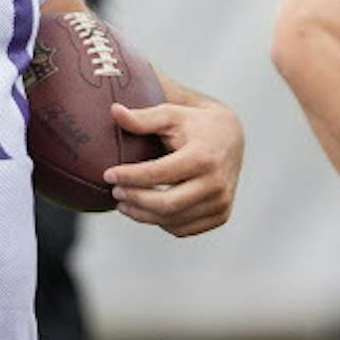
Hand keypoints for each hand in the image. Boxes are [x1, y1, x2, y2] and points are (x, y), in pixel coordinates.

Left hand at [104, 99, 243, 235]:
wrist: (231, 137)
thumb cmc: (195, 124)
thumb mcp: (171, 115)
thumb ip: (143, 118)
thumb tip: (114, 110)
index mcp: (203, 157)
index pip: (158, 174)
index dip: (129, 176)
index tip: (108, 173)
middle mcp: (216, 183)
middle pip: (165, 205)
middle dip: (134, 200)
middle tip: (115, 192)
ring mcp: (221, 202)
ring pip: (172, 221)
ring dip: (142, 215)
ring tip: (124, 203)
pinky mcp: (221, 215)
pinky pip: (184, 229)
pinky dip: (161, 222)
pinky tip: (148, 210)